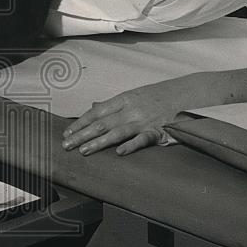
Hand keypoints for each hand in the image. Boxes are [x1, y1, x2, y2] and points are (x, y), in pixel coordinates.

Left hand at [62, 84, 185, 155]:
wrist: (180, 93)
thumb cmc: (152, 96)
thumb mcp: (130, 95)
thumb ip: (111, 105)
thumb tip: (92, 107)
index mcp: (122, 100)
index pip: (96, 113)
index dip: (80, 123)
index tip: (66, 133)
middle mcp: (130, 110)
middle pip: (102, 123)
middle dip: (82, 135)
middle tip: (67, 146)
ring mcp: (142, 121)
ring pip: (117, 132)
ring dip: (99, 142)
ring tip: (84, 151)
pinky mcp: (156, 131)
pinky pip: (142, 139)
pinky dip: (131, 145)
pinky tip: (119, 152)